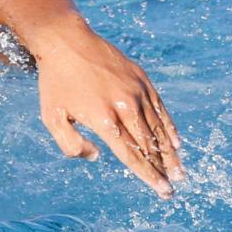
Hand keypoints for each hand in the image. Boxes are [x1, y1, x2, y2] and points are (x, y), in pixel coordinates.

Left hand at [33, 18, 184, 198]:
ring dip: (169, 152)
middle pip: (148, 145)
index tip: (163, 190)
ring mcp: (135, 89)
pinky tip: (175, 141)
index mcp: (103, 118)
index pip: (131, 155)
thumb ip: (71, 144)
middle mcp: (124, 105)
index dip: (149, 176)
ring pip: (157, 127)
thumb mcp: (51, 117)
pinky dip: (168, 126)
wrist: (65, 40)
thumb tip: (97, 156)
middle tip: (173, 188)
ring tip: (179, 171)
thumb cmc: (56, 81)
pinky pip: (159, 106)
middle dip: (162, 169)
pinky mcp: (140, 77)